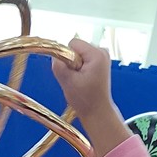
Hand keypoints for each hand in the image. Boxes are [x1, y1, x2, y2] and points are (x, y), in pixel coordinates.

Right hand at [52, 38, 130, 156]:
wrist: (97, 112)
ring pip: (78, 54)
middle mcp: (102, 51)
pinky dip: (80, 69)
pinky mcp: (100, 62)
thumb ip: (58, 66)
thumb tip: (54, 56)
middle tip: (77, 80)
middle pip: (76, 48)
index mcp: (97, 54)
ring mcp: (102, 57)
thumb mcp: (68, 82)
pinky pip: (82, 60)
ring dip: (75, 67)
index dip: (66, 57)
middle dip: (71, 63)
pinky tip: (83, 81)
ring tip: (81, 82)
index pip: (73, 43)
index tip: (72, 74)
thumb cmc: (86, 101)